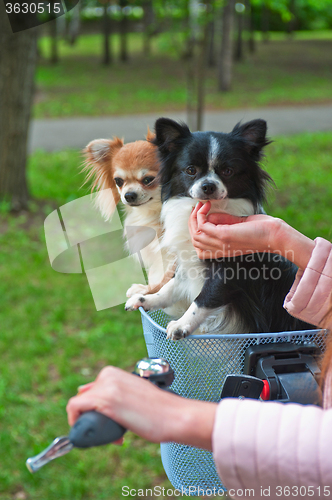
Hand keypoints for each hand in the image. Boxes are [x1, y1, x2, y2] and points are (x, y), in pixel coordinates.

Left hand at [67, 366, 216, 449]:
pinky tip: (92, 434)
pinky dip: (76, 422)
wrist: (174, 416)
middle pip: (84, 399)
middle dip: (94, 417)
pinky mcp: (105, 400)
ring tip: (116, 435)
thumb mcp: (133, 394)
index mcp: (114, 372)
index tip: (109, 421)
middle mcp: (108, 375)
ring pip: (79, 405)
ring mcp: (106, 386)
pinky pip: (75, 408)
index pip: (90, 391)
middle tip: (114, 431)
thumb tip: (93, 398)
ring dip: (91, 424)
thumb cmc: (158, 409)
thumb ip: (116, 393)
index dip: (96, 410)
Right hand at [188, 202, 314, 268]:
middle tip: (198, 207)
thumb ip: (223, 221)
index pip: (200, 249)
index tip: (200, 215)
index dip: (195, 231)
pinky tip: (206, 206)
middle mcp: (220, 250)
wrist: (274, 235)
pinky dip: (201, 215)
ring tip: (201, 205)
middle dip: (192, 222)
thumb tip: (209, 215)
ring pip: (195, 234)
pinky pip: (202, 226)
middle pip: (195, 240)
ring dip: (194, 217)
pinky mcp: (223, 235)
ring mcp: (221, 244)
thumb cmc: (261, 229)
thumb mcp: (238, 225)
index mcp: (223, 250)